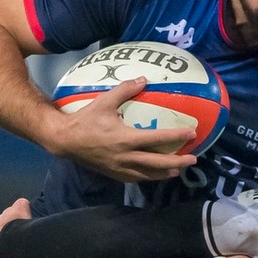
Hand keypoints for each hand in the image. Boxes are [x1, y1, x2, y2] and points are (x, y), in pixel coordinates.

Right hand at [46, 78, 197, 182]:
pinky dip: (148, 177)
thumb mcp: (104, 101)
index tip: (192, 133)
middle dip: (178, 162)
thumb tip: (144, 79)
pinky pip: (135, 179)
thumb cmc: (84, 119)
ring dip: (165, 173)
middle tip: (193, 159)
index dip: (176, 136)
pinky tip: (154, 175)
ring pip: (148, 175)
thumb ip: (125, 90)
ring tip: (178, 170)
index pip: (157, 139)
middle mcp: (125, 157)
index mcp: (126, 139)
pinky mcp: (113, 174)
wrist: (64, 140)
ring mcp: (120, 168)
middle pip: (158, 163)